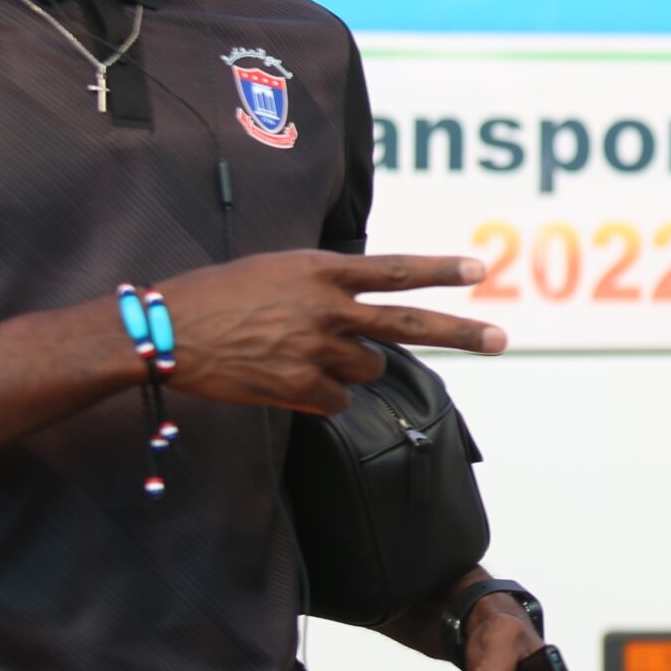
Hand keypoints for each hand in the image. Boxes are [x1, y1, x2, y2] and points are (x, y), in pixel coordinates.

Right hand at [152, 251, 503, 414]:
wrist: (168, 329)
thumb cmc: (218, 295)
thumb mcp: (278, 269)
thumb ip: (325, 283)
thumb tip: (360, 302)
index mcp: (322, 271)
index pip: (396, 269)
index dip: (441, 269)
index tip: (480, 268)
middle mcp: (328, 307)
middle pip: (409, 324)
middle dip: (461, 332)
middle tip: (502, 340)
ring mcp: (316, 349)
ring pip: (367, 369)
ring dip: (349, 368)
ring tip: (302, 354)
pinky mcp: (299, 387)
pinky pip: (336, 401)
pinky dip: (321, 396)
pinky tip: (287, 381)